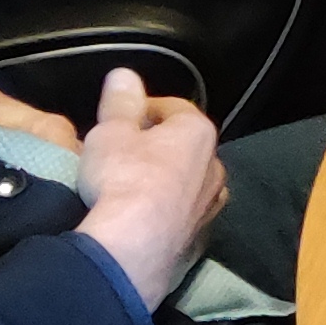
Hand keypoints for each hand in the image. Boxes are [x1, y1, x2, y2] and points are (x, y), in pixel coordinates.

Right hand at [71, 68, 225, 306]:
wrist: (133, 249)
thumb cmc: (123, 180)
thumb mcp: (111, 131)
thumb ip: (120, 101)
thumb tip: (124, 75)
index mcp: (198, 132)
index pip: (172, 107)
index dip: (142, 108)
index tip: (119, 119)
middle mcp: (214, 166)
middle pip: (183, 145)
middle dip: (156, 145)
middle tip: (121, 151)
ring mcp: (210, 206)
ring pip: (187, 181)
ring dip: (166, 179)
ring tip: (132, 187)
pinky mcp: (199, 239)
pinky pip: (183, 214)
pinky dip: (167, 211)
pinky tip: (144, 218)